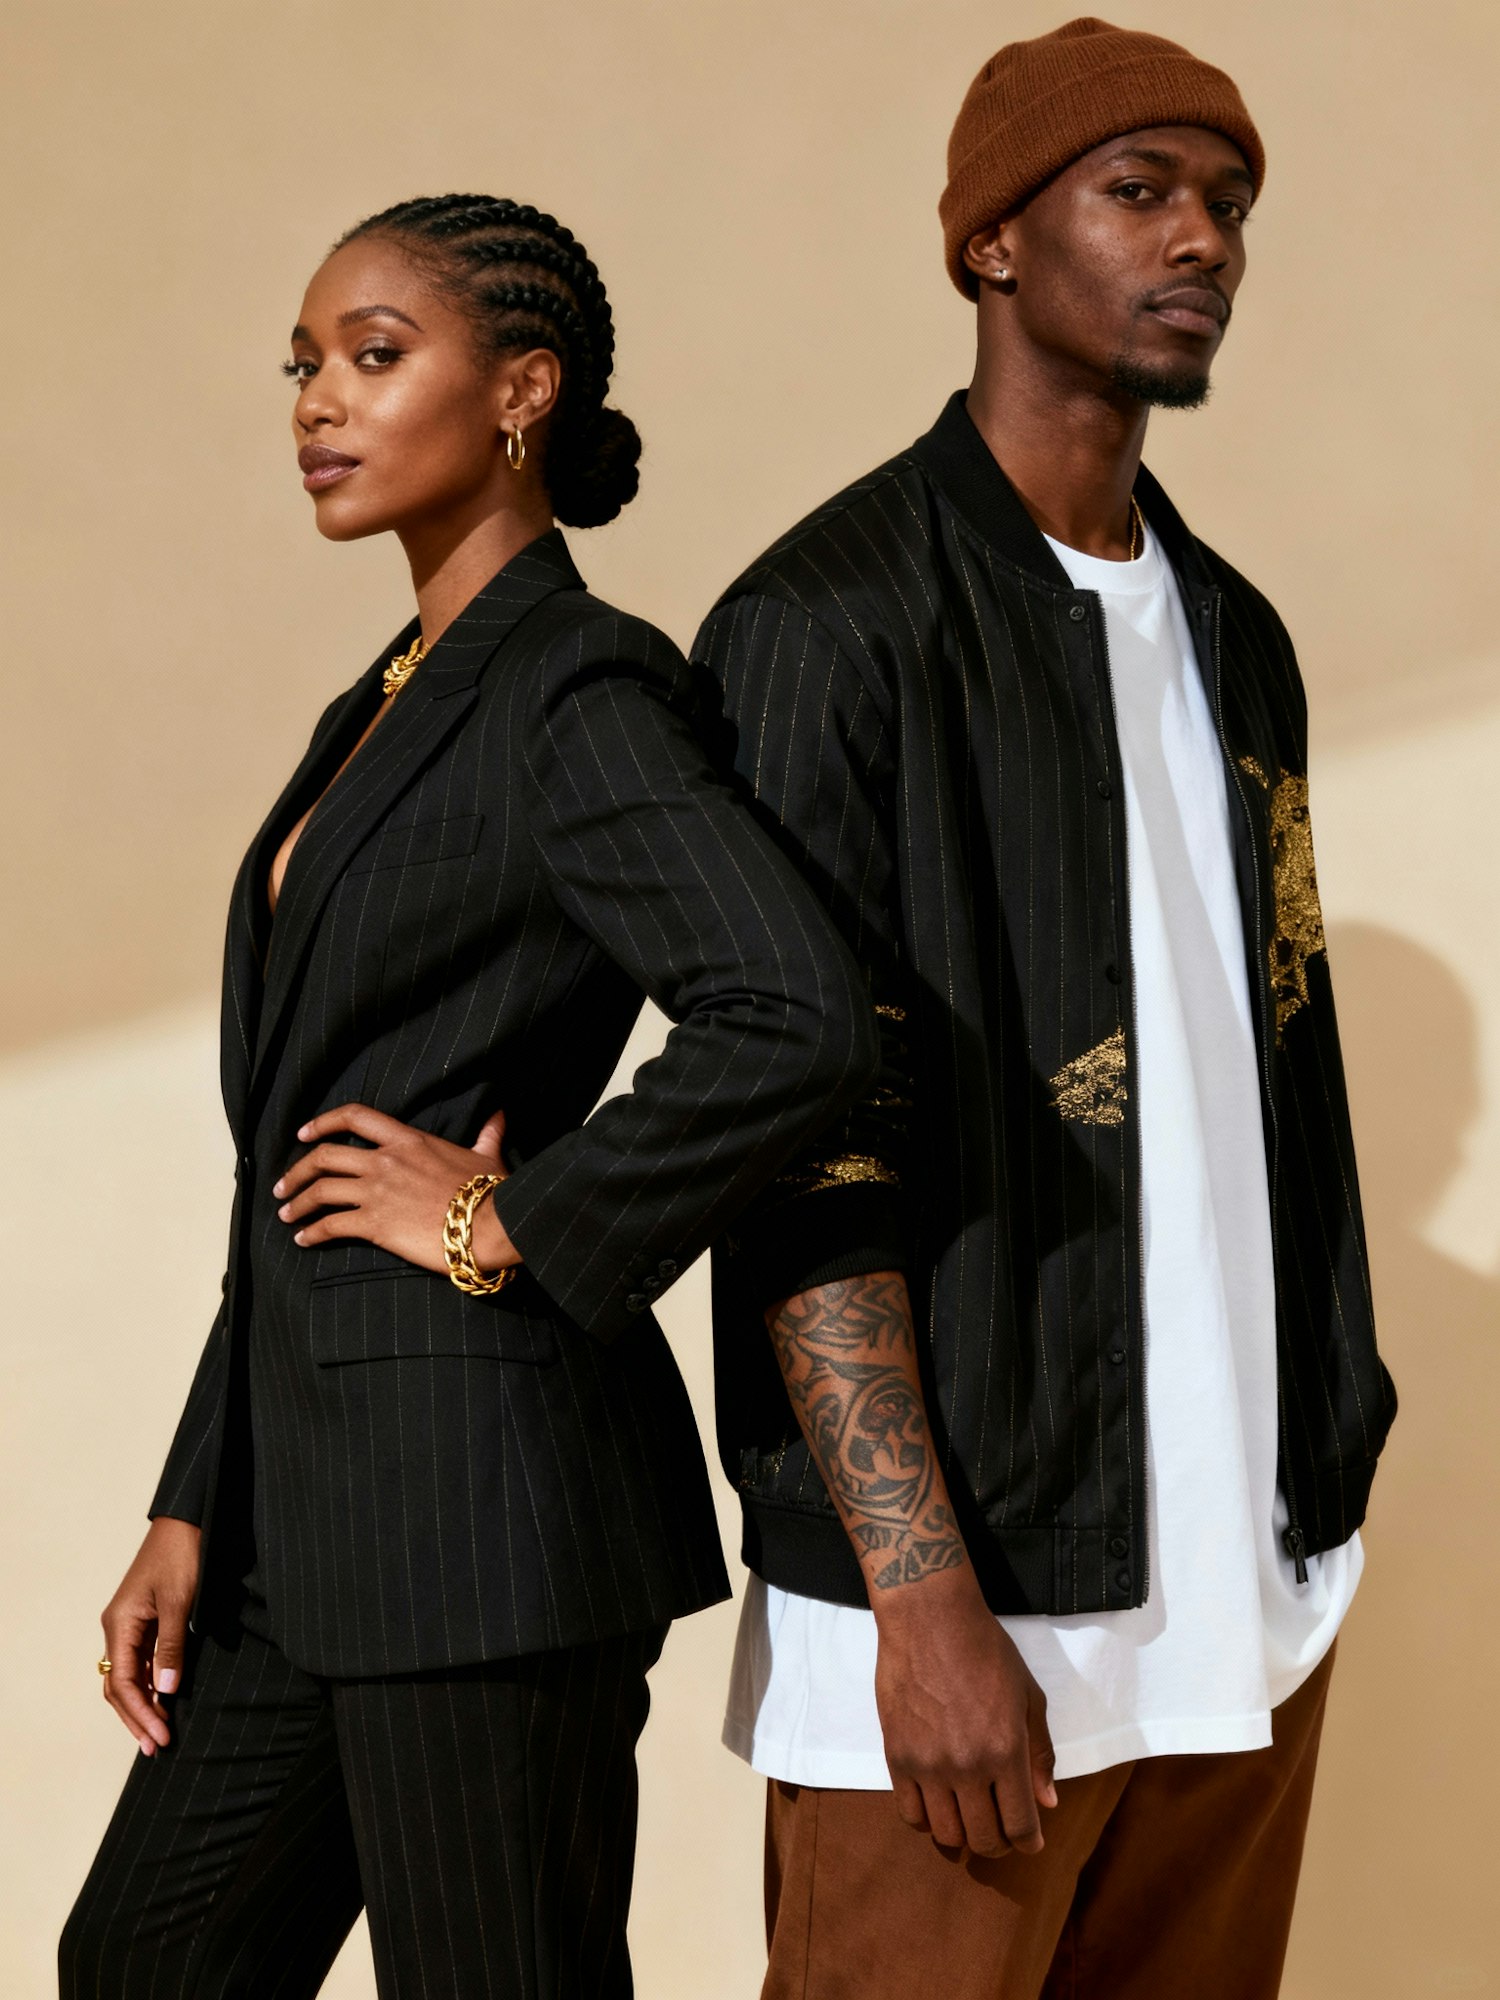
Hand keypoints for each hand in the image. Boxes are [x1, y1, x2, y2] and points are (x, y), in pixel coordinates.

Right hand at [100, 1516, 200, 1753]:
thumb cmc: (182, 1555)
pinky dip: (149, 1685)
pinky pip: (140, 1661)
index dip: (140, 1714)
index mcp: (120, 1624)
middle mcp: (118, 1627)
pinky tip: (161, 1701)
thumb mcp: (181, 1602)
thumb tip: (163, 1691)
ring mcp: (130, 1624)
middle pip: (118, 1686)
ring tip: (157, 1734)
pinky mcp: (145, 1619)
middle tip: (157, 1747)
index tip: (160, 1737)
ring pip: (128, 1676)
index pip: (121, 1683)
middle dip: (136, 1718)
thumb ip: (172, 1647)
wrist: (186, 1521)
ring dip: (142, 1705)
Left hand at [273, 1106, 517, 1273]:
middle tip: (284, 1186)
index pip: (356, 1117)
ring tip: (286, 1215)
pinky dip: (312, 1232)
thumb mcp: (486, 1156)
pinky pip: (331, 1226)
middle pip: (324, 1156)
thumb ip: (486, 1134)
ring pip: (320, 1191)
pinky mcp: (375, 1224)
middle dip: (297, 1170)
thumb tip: (499, 1115)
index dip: (323, 1122)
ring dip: (297, 1203)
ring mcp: (377, 1191)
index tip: (304, 1134)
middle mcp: (385, 1160)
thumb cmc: (492, 1191)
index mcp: (408, 1140)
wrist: (491, 1223)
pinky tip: (304, 1240)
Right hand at [874, 1564, 1056, 1857]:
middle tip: (1000, 1831)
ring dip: (962, 1836)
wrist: (929, 1618)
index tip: (1030, 1842)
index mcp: (1006, 1751)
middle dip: (998, 1844)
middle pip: (983, 1838)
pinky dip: (926, 1820)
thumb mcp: (1028, 1695)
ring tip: (968, 1819)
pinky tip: (937, 1805)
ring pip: (945, 1834)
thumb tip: (1046, 1803)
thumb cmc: (986, 1651)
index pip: (1020, 1825)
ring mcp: (928, 1765)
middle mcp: (967, 1766)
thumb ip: (1040, 1752)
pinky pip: (909, 1813)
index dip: (1029, 1843)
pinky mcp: (897, 1756)